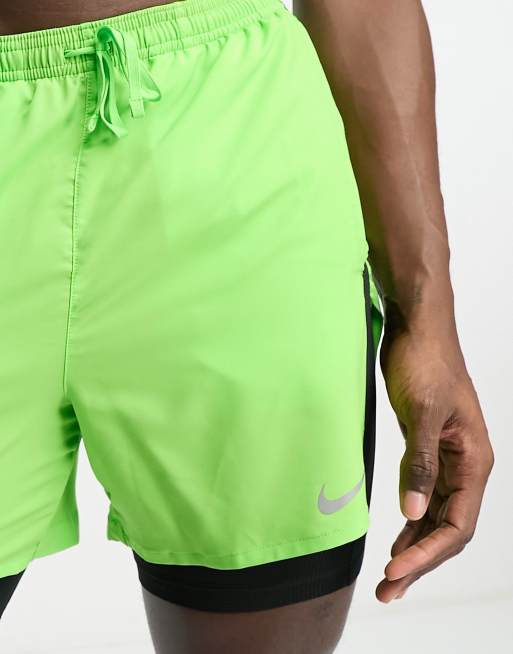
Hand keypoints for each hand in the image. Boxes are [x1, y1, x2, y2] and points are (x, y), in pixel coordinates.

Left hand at [375, 325, 493, 602]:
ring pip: (435, 516)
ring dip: (414, 546)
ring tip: (389, 577)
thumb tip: (414, 514)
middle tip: (387, 590)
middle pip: (448, 528)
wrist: (417, 327)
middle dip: (419, 561)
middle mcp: (466, 465)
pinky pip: (423, 496)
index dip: (427, 554)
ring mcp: (446, 458)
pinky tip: (395, 537)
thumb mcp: (420, 412)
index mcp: (474, 460)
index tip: (394, 571)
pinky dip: (409, 521)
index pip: (457, 525)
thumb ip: (419, 463)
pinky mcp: (426, 448)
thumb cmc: (425, 361)